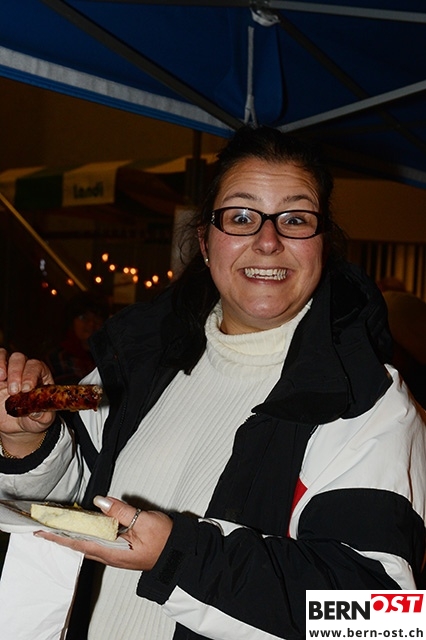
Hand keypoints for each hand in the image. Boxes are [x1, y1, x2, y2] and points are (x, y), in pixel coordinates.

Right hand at [0, 349, 55, 450]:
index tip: (27, 389)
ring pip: (5, 355)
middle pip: (20, 358)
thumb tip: (37, 412)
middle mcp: (24, 370)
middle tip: (14, 391)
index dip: (31, 375)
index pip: (37, 366)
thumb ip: (43, 416)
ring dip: (2, 364)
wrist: (16, 425)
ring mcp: (8, 371)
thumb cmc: (33, 419)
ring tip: (1, 379)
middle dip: (16, 372)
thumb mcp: (42, 421)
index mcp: (40, 376)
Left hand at [34, 496, 173, 570]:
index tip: (43, 530)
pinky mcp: (122, 550)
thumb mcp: (144, 521)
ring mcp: (116, 554)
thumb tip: (100, 501)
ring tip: (61, 522)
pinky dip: (88, 532)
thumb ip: (121, 511)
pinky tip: (86, 525)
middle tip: (46, 524)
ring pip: (89, 542)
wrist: (179, 555)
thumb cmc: (164, 541)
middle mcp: (111, 555)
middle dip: (62, 534)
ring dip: (74, 532)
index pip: (79, 542)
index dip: (60, 536)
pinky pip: (99, 540)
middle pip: (80, 543)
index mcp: (113, 552)